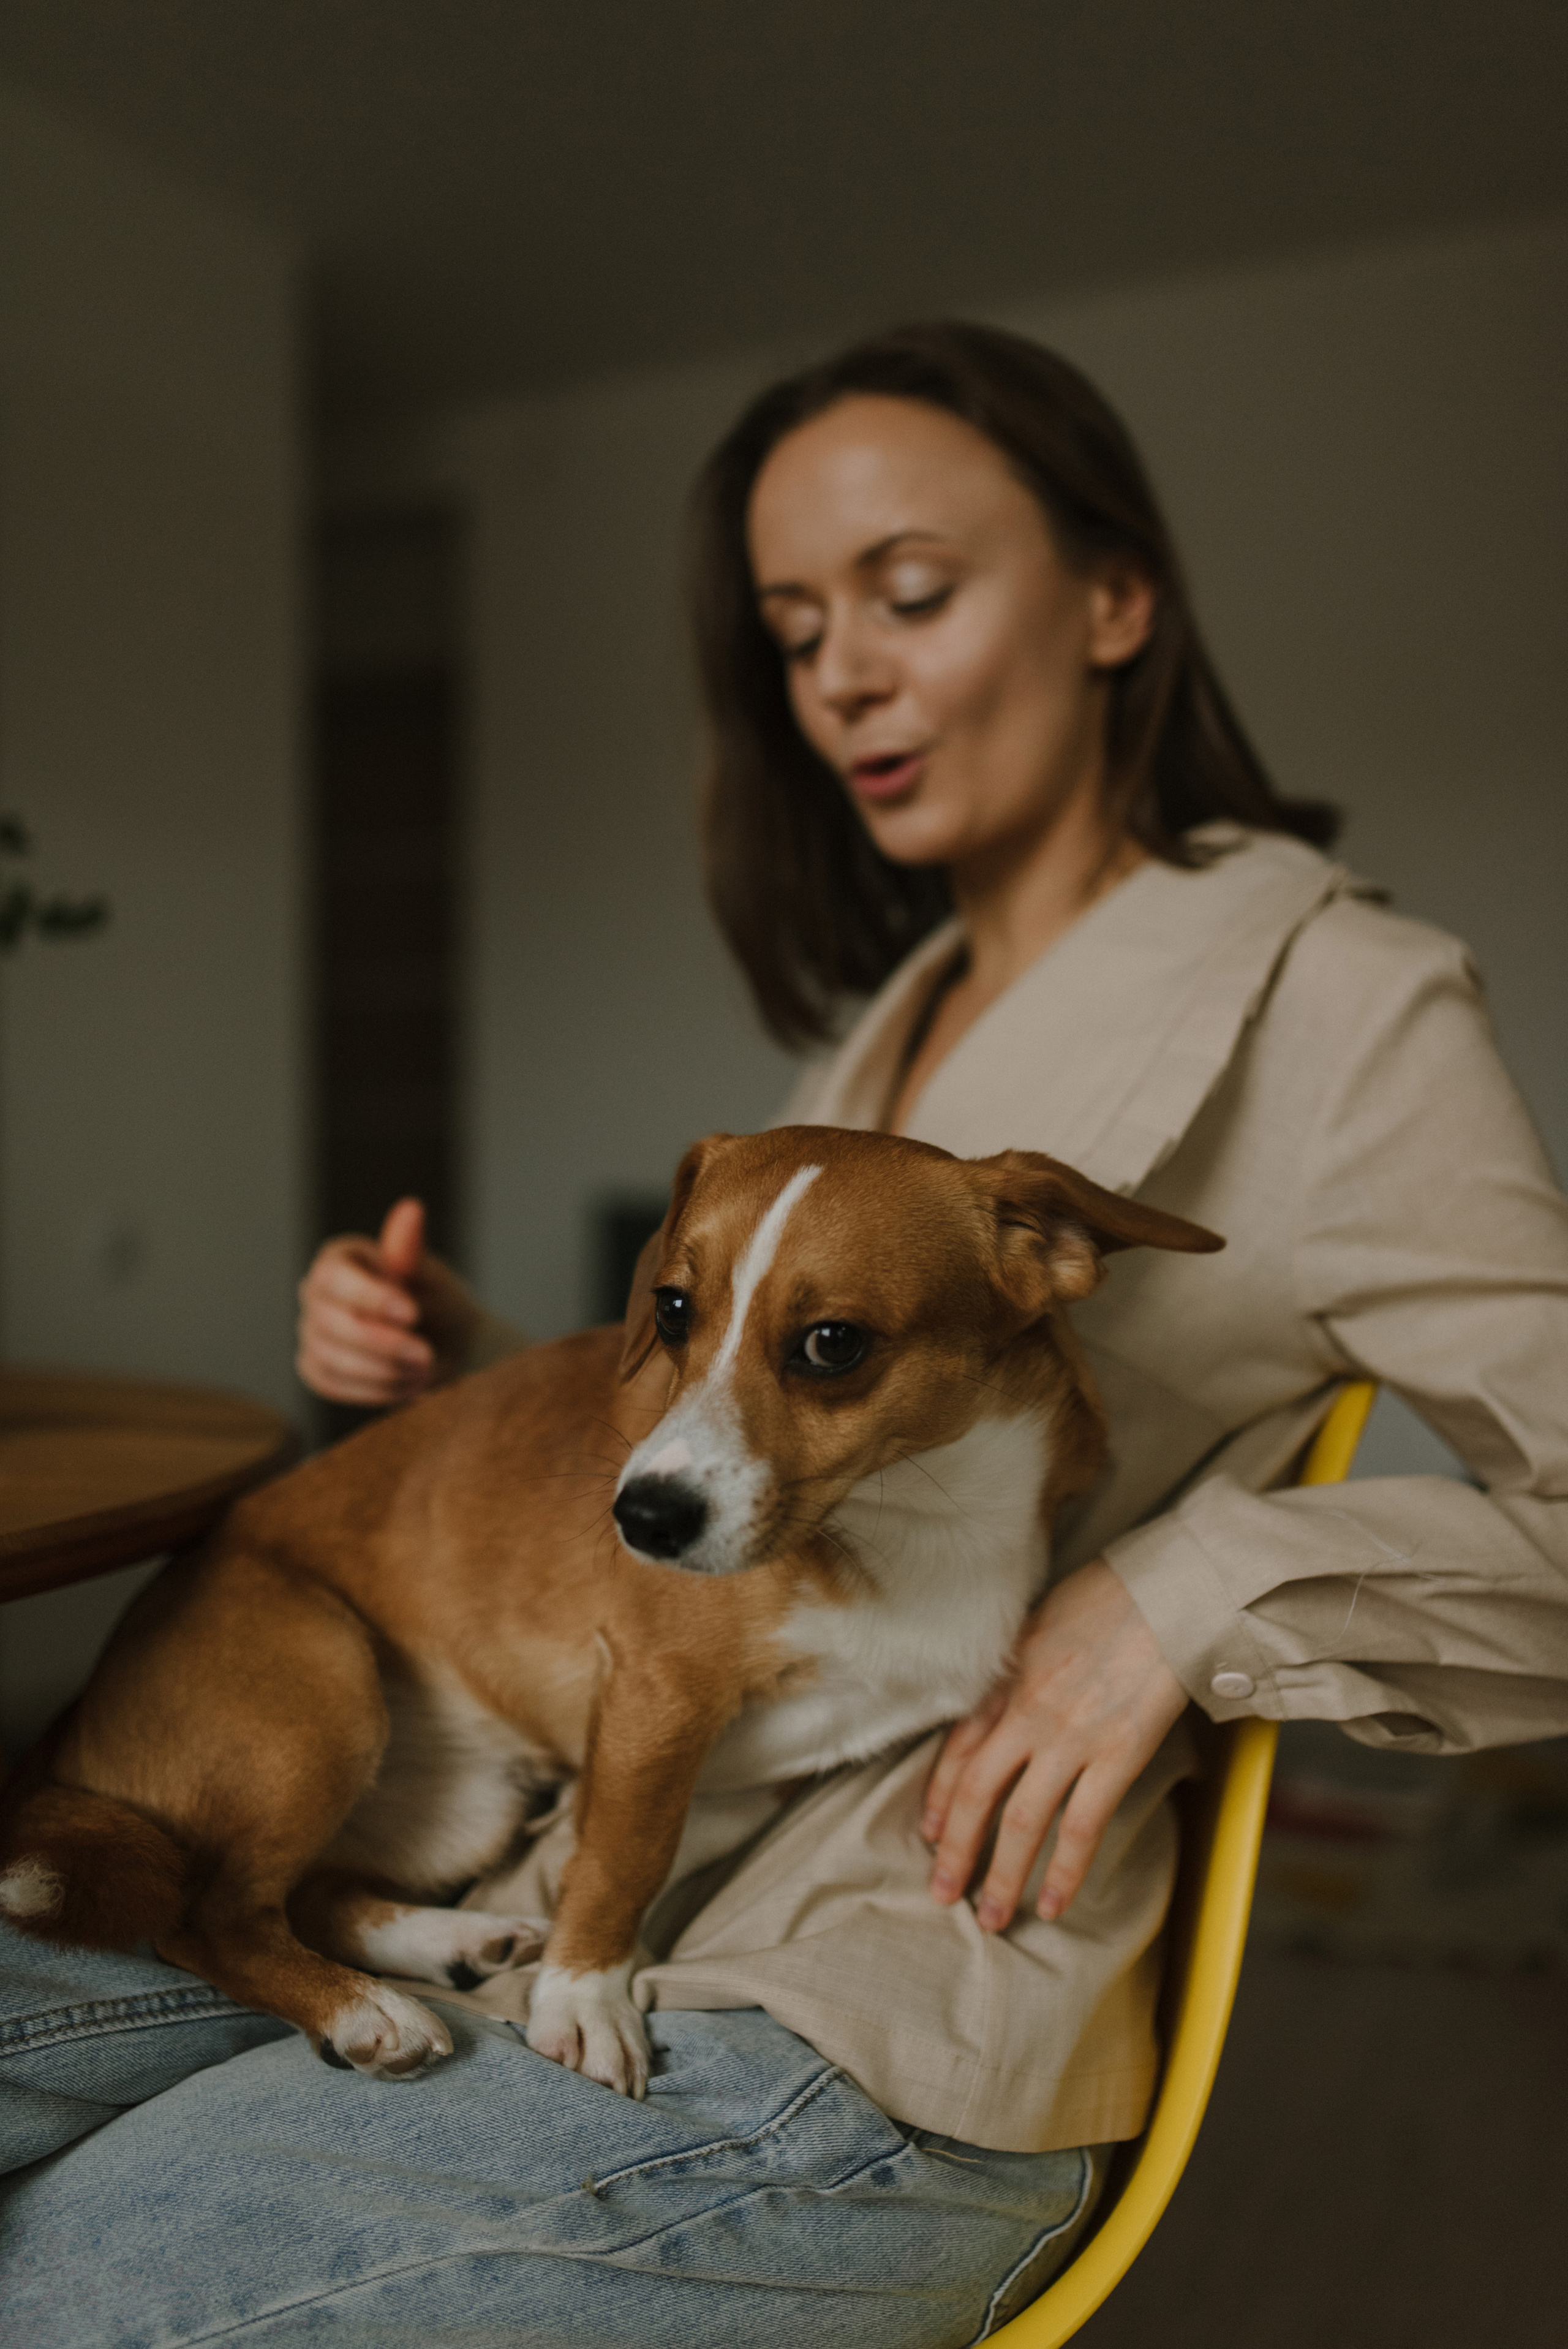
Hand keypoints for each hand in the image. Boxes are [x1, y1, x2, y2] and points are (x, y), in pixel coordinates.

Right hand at [295, 1198, 484, 1405]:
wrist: (446, 1346)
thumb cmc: (437, 1303)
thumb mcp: (430, 1278)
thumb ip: (410, 1251)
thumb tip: (410, 1208)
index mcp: (339, 1258)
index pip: (334, 1277)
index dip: (370, 1298)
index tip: (413, 1314)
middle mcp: (315, 1292)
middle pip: (330, 1323)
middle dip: (383, 1345)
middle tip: (426, 1356)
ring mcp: (311, 1331)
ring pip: (329, 1358)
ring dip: (382, 1371)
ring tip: (424, 1371)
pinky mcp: (316, 1367)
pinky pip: (331, 1384)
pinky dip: (373, 1390)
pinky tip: (407, 1386)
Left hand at [922, 1558, 1187, 1929]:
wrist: (1167, 1591)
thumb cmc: (1109, 1596)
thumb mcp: (1040, 1621)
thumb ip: (1016, 1664)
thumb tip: (1005, 1688)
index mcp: (1006, 1679)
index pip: (956, 1750)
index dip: (939, 1798)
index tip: (931, 1832)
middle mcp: (1026, 1713)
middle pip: (975, 1794)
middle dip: (955, 1851)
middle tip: (941, 1893)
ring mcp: (1069, 1738)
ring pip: (1020, 1821)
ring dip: (1002, 1876)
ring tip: (991, 1918)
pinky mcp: (1116, 1756)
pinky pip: (1081, 1827)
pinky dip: (1065, 1871)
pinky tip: (1056, 1903)